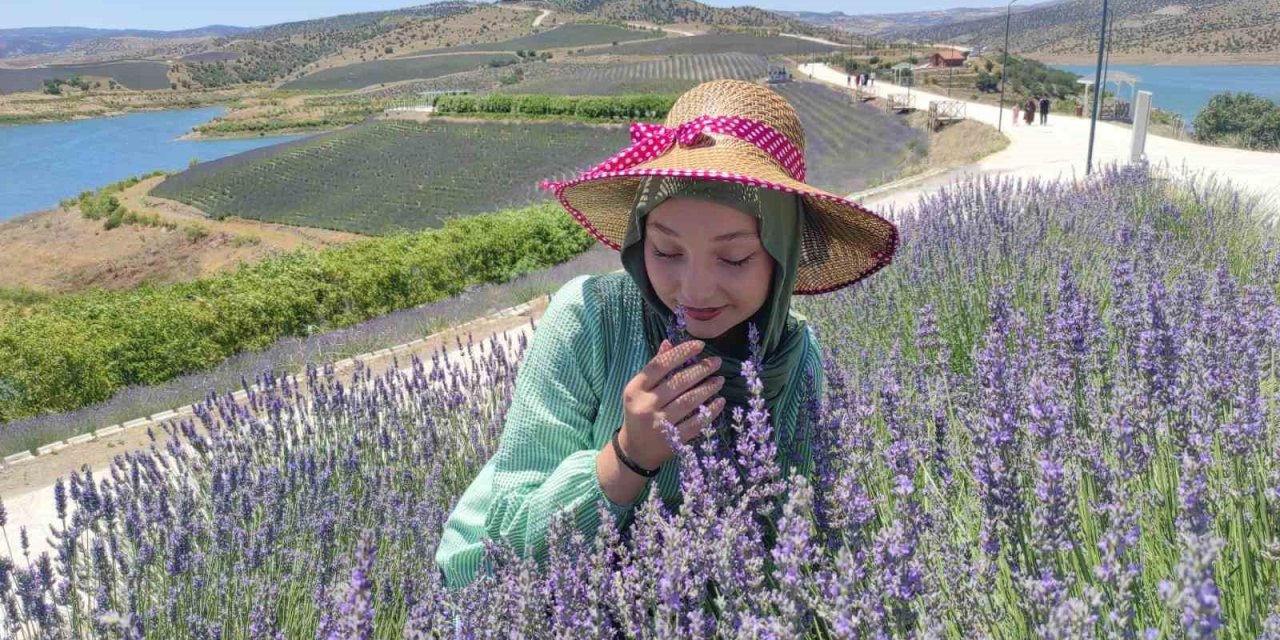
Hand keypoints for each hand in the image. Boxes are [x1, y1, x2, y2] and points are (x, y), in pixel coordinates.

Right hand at [618, 338, 727, 469]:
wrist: (635, 450)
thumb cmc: (640, 412)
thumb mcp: (640, 389)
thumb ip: (654, 367)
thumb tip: (669, 343)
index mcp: (636, 389)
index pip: (660, 365)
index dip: (680, 353)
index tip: (699, 345)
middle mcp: (646, 405)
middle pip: (678, 382)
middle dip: (701, 370)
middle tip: (717, 362)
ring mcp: (659, 424)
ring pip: (689, 401)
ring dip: (708, 388)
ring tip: (719, 380)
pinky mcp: (672, 440)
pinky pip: (696, 422)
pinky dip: (710, 411)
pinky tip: (720, 401)